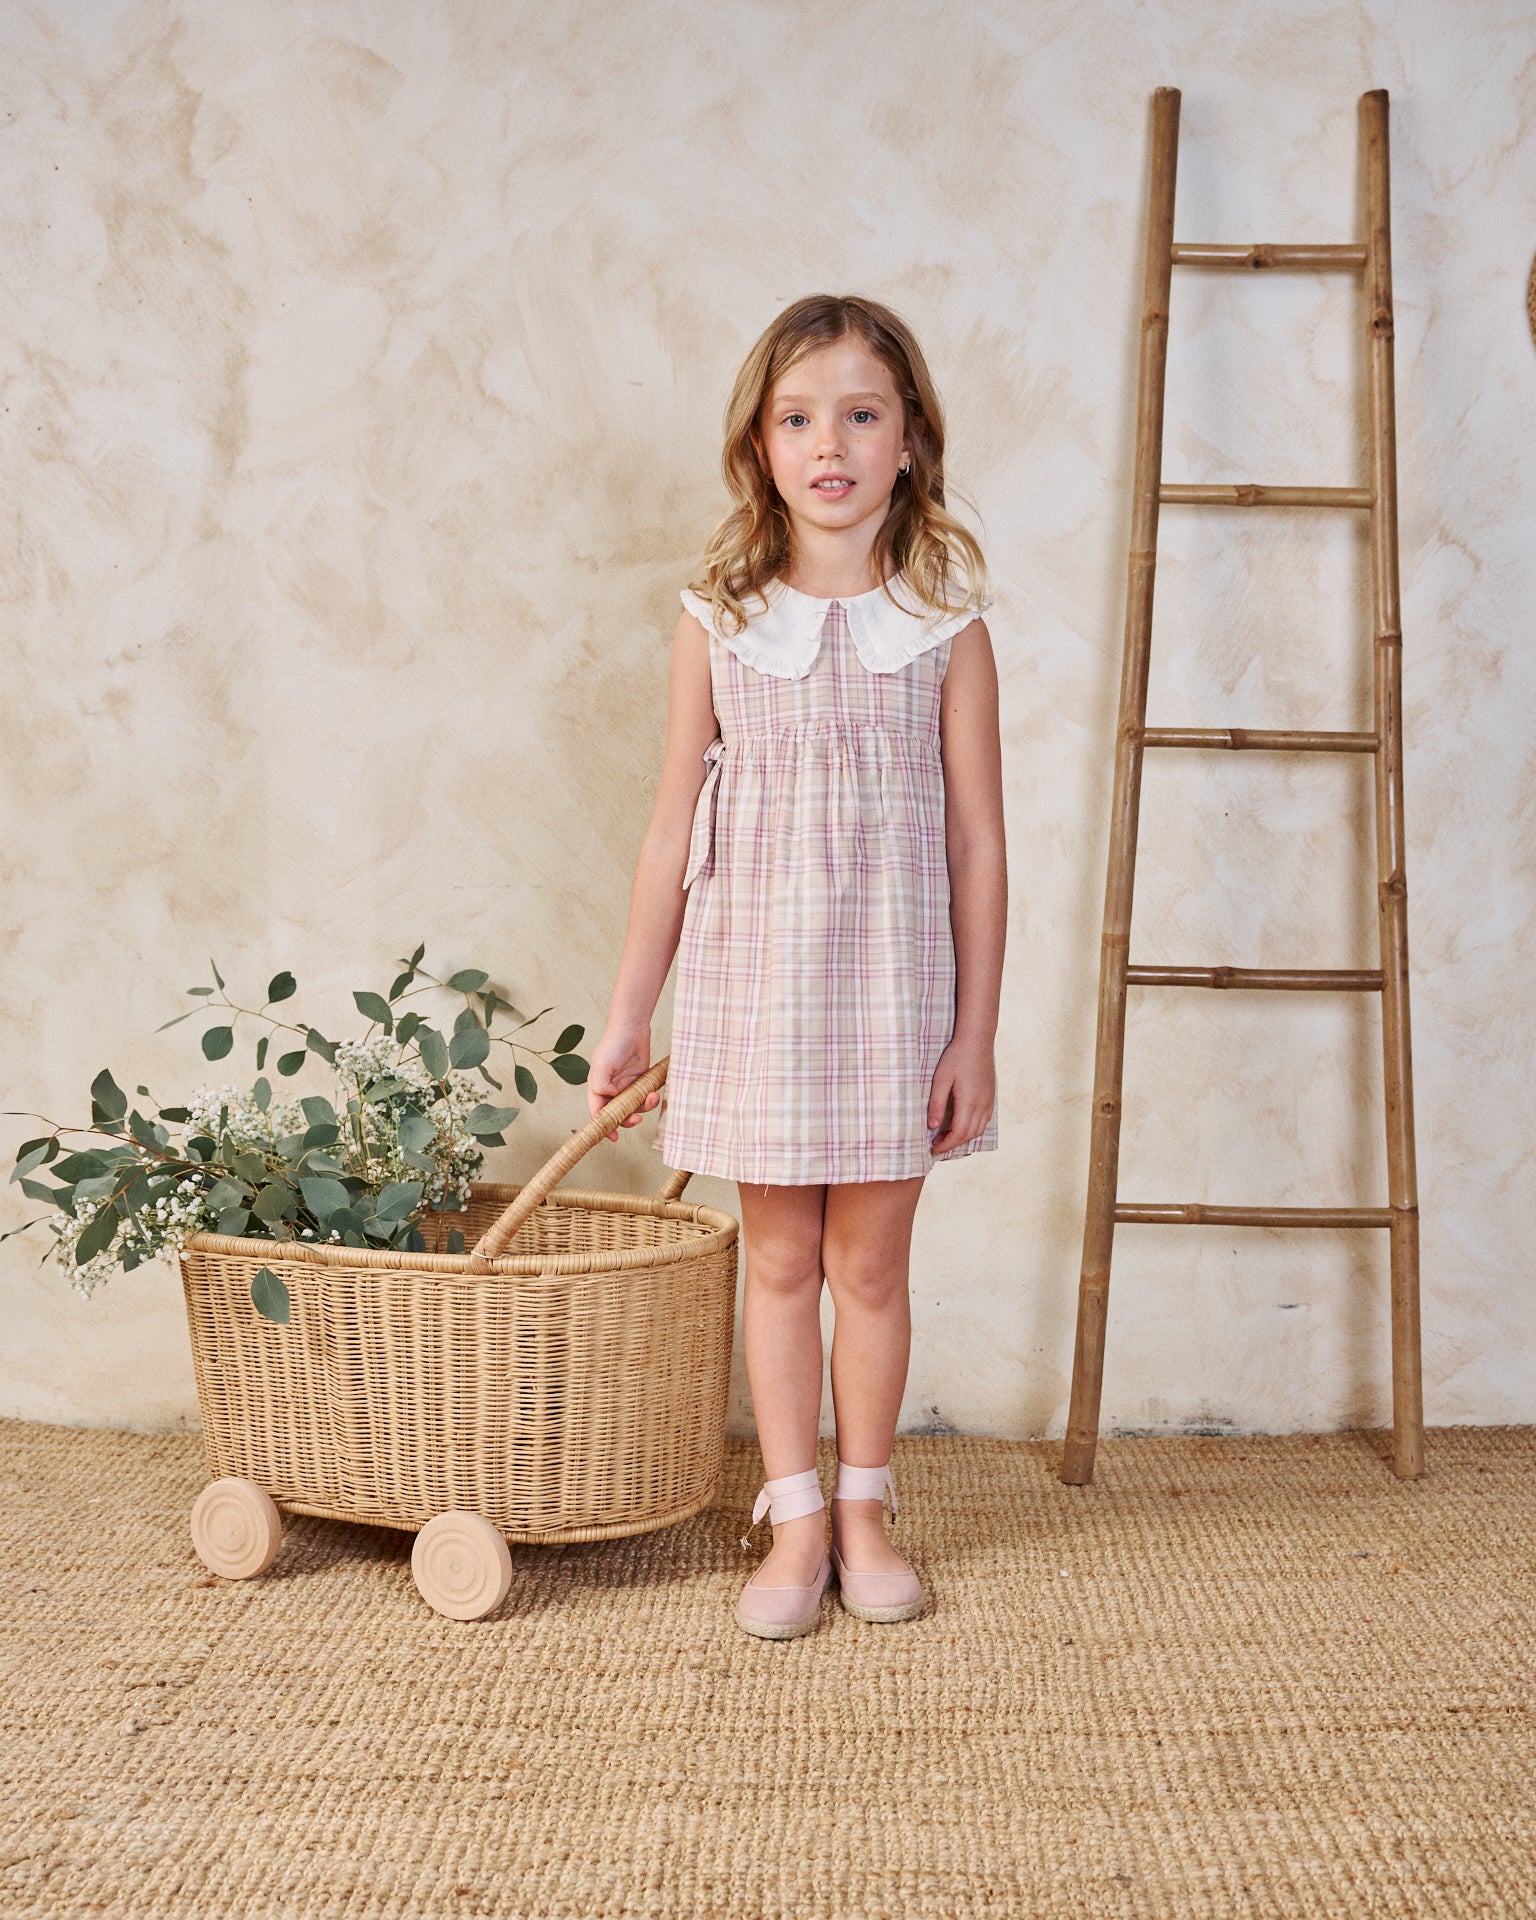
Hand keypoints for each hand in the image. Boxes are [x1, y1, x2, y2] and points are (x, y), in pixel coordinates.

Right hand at [587, 1023, 661, 1143]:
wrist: (633, 1028)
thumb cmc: (613, 1044)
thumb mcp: (602, 1064)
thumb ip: (600, 1084)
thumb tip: (609, 1098)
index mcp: (598, 1088)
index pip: (598, 1112)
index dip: (604, 1126)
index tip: (613, 1137)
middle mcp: (611, 1090)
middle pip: (617, 1114)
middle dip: (627, 1120)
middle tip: (636, 1119)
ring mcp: (627, 1087)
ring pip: (634, 1108)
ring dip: (643, 1108)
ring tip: (651, 1098)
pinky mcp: (640, 1082)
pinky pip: (645, 1098)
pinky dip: (650, 1099)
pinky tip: (654, 1093)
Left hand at [927, 1035, 995, 1153]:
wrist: (977, 1040)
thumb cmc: (956, 1057)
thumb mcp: (940, 1079)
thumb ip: (936, 1103)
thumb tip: (932, 1126)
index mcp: (969, 1102)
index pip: (959, 1134)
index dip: (946, 1145)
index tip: (934, 1148)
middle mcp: (982, 1105)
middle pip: (970, 1135)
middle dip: (953, 1144)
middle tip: (936, 1143)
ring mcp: (989, 1101)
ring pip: (979, 1130)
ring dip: (963, 1137)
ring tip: (946, 1135)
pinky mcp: (991, 1096)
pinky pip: (984, 1120)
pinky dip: (973, 1128)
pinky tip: (961, 1123)